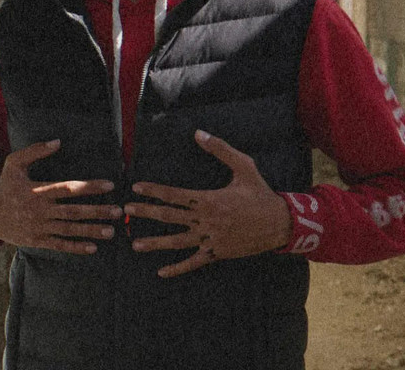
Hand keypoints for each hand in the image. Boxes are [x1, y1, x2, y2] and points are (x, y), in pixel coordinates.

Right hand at [0, 140, 121, 253]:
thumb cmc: (6, 185)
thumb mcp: (14, 163)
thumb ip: (35, 151)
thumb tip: (58, 142)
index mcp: (38, 190)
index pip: (68, 188)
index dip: (90, 187)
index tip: (110, 185)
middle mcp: (40, 210)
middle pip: (73, 211)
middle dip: (97, 212)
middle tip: (119, 212)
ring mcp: (39, 227)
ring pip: (69, 230)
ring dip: (91, 231)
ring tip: (112, 231)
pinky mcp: (37, 241)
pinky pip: (59, 245)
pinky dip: (76, 247)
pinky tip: (93, 248)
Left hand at [124, 130, 292, 276]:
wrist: (279, 223)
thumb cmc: (259, 192)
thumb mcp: (243, 166)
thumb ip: (219, 149)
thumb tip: (198, 132)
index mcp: (208, 199)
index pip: (174, 194)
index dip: (153, 190)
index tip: (136, 188)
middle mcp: (205, 220)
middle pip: (169, 216)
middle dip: (146, 213)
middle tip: (126, 211)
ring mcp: (210, 239)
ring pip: (177, 242)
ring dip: (155, 243)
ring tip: (135, 245)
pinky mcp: (217, 253)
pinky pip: (193, 263)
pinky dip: (177, 269)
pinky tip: (161, 273)